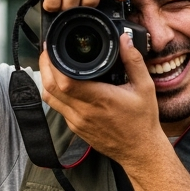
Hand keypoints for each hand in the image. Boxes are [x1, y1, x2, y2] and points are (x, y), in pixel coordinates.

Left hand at [40, 32, 165, 167]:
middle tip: (49, 51)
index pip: (65, 81)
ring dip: (46, 80)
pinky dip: (56, 93)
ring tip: (52, 65)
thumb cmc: (142, 121)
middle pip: (50, 88)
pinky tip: (63, 83)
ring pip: (49, 98)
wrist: (140, 151)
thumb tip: (124, 40)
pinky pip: (58, 108)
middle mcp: (84, 112)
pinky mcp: (75, 128)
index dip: (53, 63)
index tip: (54, 48)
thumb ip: (134, 61)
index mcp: (100, 99)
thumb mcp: (145, 88)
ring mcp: (77, 122)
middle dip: (45, 66)